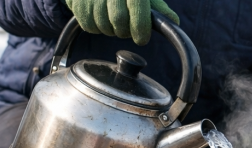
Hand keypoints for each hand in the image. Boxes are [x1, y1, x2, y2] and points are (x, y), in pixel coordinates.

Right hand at [65, 0, 179, 45]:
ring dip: (110, 31)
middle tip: (127, 31)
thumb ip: (157, 8)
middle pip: (118, 21)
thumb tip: (173, 21)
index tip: (142, 38)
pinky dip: (96, 29)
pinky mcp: (77, 3)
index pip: (136, 8)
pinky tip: (101, 21)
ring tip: (113, 24)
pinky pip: (88, 26)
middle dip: (125, 32)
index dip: (140, 27)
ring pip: (102, 25)